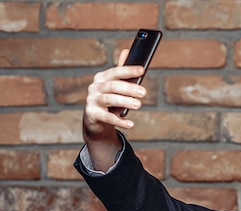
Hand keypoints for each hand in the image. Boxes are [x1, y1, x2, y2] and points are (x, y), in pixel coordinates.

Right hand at [82, 49, 145, 169]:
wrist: (95, 120)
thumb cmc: (109, 100)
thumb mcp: (115, 86)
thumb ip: (121, 72)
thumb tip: (126, 51)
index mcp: (102, 78)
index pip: (116, 72)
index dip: (129, 70)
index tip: (142, 70)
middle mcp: (95, 87)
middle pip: (113, 86)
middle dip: (129, 88)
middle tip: (143, 92)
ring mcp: (92, 100)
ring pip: (109, 99)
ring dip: (125, 101)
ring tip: (138, 105)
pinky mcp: (92, 114)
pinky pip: (107, 117)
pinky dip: (120, 121)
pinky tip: (131, 124)